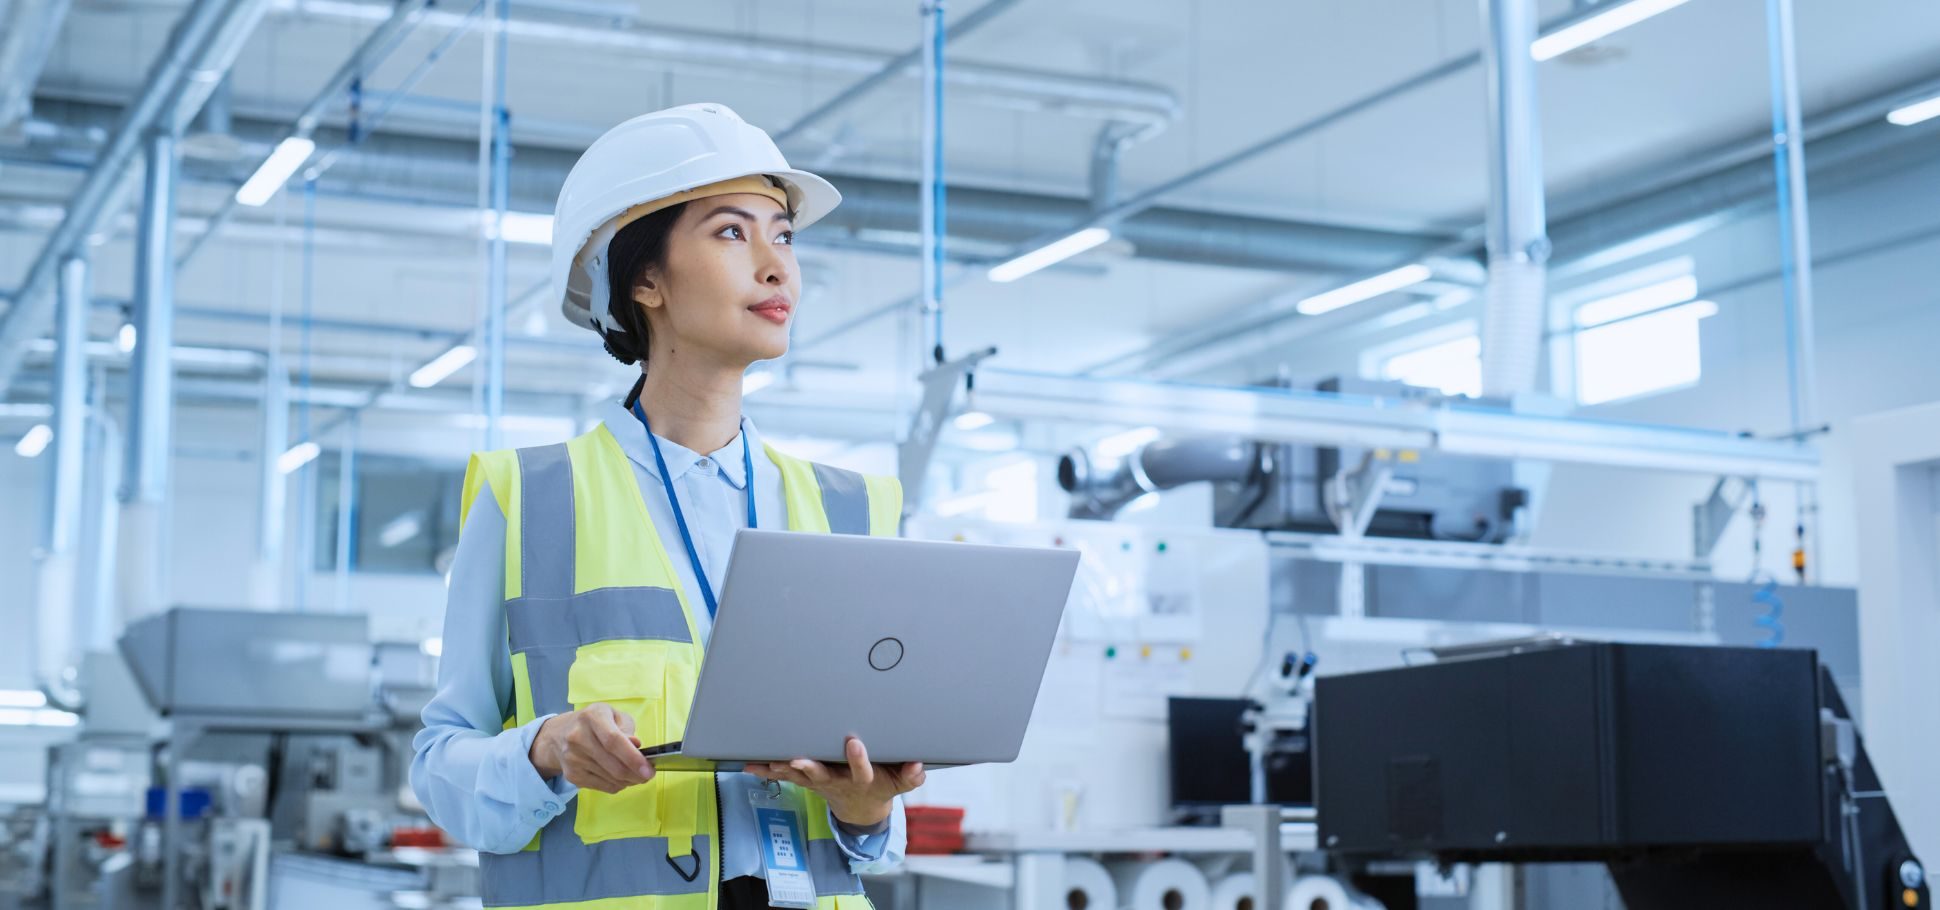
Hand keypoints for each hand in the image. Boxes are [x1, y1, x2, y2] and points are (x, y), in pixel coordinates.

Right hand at [529, 703, 655, 793]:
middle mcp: (578, 737)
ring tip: (636, 775)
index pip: (613, 740)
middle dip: (635, 774)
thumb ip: (627, 729)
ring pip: (610, 779)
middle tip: (648, 775)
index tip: (648, 770)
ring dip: (628, 781)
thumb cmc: (594, 723)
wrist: (560, 734)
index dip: (633, 758)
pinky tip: (621, 778)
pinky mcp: (572, 775)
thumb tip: (636, 746)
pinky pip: (602, 786)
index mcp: (592, 717)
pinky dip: (617, 785)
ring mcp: (573, 759)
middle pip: (613, 765)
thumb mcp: (613, 715)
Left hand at [746, 737, 925, 827]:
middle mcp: (838, 783)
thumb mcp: (899, 783)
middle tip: (798, 760)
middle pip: (823, 777)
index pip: (862, 771)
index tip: (855, 743)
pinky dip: (767, 772)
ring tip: (768, 762)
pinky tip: (750, 765)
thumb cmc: (881, 786)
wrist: (861, 809)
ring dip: (783, 770)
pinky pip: (785, 777)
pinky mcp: (807, 782)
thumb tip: (918, 766)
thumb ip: (910, 776)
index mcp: (862, 781)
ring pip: (800, 777)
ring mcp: (820, 784)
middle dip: (811, 768)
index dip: (858, 759)